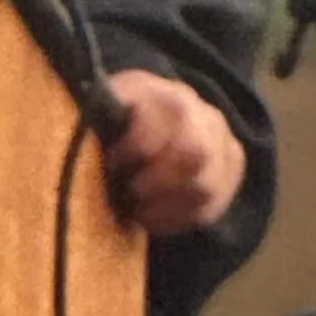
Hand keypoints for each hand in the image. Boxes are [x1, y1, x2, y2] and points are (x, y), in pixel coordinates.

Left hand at [103, 68, 244, 237]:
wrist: (169, 115)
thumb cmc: (128, 111)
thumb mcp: (112, 98)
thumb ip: (102, 111)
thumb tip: (85, 134)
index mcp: (172, 94)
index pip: (170, 118)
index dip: (139, 145)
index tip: (111, 162)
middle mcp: (207, 118)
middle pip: (196, 154)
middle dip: (156, 181)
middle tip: (129, 190)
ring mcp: (224, 148)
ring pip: (206, 187)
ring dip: (164, 205)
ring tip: (136, 208)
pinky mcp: (230, 178)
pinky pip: (210, 209)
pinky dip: (176, 220)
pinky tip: (151, 218)